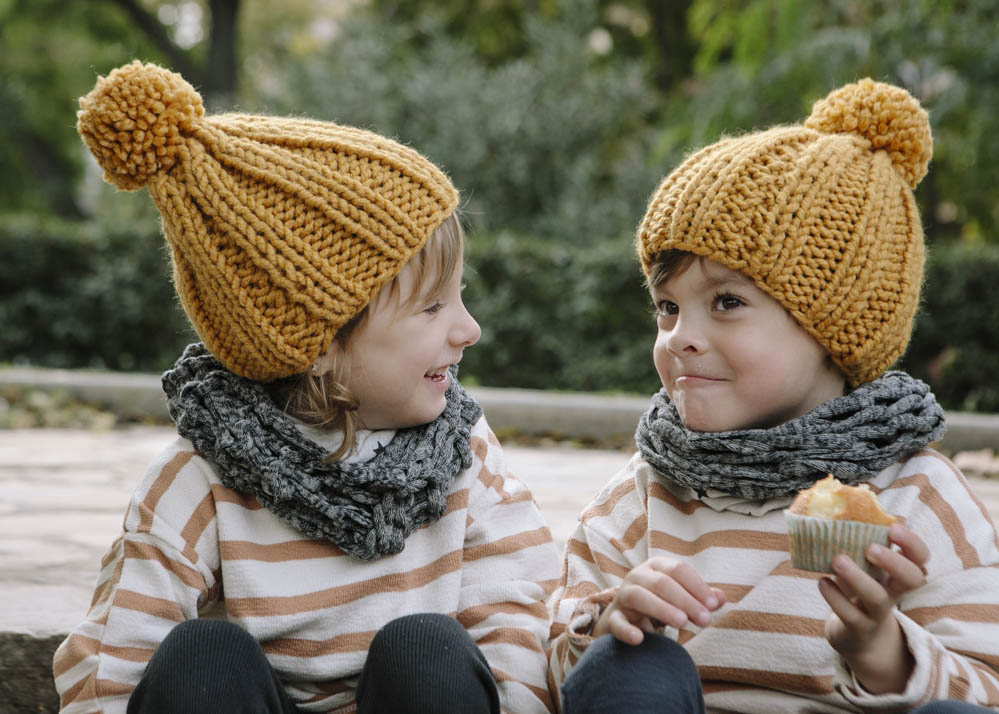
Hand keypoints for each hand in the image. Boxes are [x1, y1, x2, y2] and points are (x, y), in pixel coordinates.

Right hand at [594, 557, 725, 644]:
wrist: (624, 618)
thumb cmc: (660, 602)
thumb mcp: (681, 596)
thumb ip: (701, 597)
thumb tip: (721, 598)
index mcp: (656, 567)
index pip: (678, 570)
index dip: (697, 586)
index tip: (712, 605)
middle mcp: (637, 576)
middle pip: (661, 583)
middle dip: (685, 600)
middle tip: (704, 620)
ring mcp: (623, 596)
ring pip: (638, 596)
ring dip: (661, 608)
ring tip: (681, 623)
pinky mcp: (613, 618)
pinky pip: (617, 622)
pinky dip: (627, 630)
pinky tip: (640, 638)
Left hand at [820, 523, 928, 693]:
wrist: (857, 634)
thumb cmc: (860, 587)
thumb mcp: (863, 565)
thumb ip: (855, 543)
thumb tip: (831, 508)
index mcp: (898, 572)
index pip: (921, 557)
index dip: (912, 543)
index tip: (892, 528)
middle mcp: (895, 591)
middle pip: (914, 579)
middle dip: (895, 562)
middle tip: (871, 548)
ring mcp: (878, 612)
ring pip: (878, 598)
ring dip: (858, 577)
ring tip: (838, 560)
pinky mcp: (859, 627)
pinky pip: (850, 614)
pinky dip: (835, 596)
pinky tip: (823, 581)